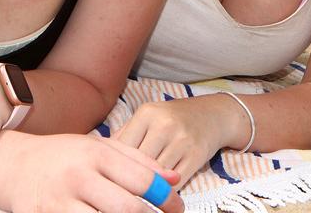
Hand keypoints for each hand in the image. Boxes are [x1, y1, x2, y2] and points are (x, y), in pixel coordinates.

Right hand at [0, 132, 183, 212]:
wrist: (13, 165)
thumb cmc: (63, 156)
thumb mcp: (100, 147)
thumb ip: (139, 161)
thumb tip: (174, 178)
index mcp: (96, 154)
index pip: (142, 180)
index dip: (166, 198)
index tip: (177, 208)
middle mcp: (79, 177)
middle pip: (126, 209)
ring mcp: (60, 202)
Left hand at [115, 96, 247, 188]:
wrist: (213, 114)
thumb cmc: (173, 118)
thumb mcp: (149, 117)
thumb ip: (126, 134)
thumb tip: (96, 153)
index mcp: (147, 113)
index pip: (122, 146)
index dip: (112, 165)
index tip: (103, 179)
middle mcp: (164, 124)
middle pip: (137, 162)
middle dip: (126, 178)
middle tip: (115, 191)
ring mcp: (182, 140)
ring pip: (155, 175)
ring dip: (145, 189)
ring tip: (133, 196)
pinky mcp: (197, 156)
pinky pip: (174, 182)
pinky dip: (164, 192)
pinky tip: (156, 196)